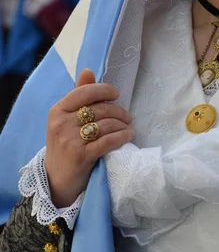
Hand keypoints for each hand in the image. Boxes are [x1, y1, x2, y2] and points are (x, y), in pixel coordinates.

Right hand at [45, 69, 133, 207]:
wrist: (57, 180)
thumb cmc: (64, 147)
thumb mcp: (65, 121)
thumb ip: (77, 97)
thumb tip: (88, 71)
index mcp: (57, 111)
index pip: (84, 93)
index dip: (104, 91)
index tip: (116, 94)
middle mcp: (61, 123)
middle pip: (99, 109)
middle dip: (118, 111)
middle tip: (128, 116)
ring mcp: (70, 140)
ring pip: (106, 124)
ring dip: (123, 125)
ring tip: (129, 127)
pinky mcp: (82, 156)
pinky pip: (108, 141)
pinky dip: (122, 137)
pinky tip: (128, 136)